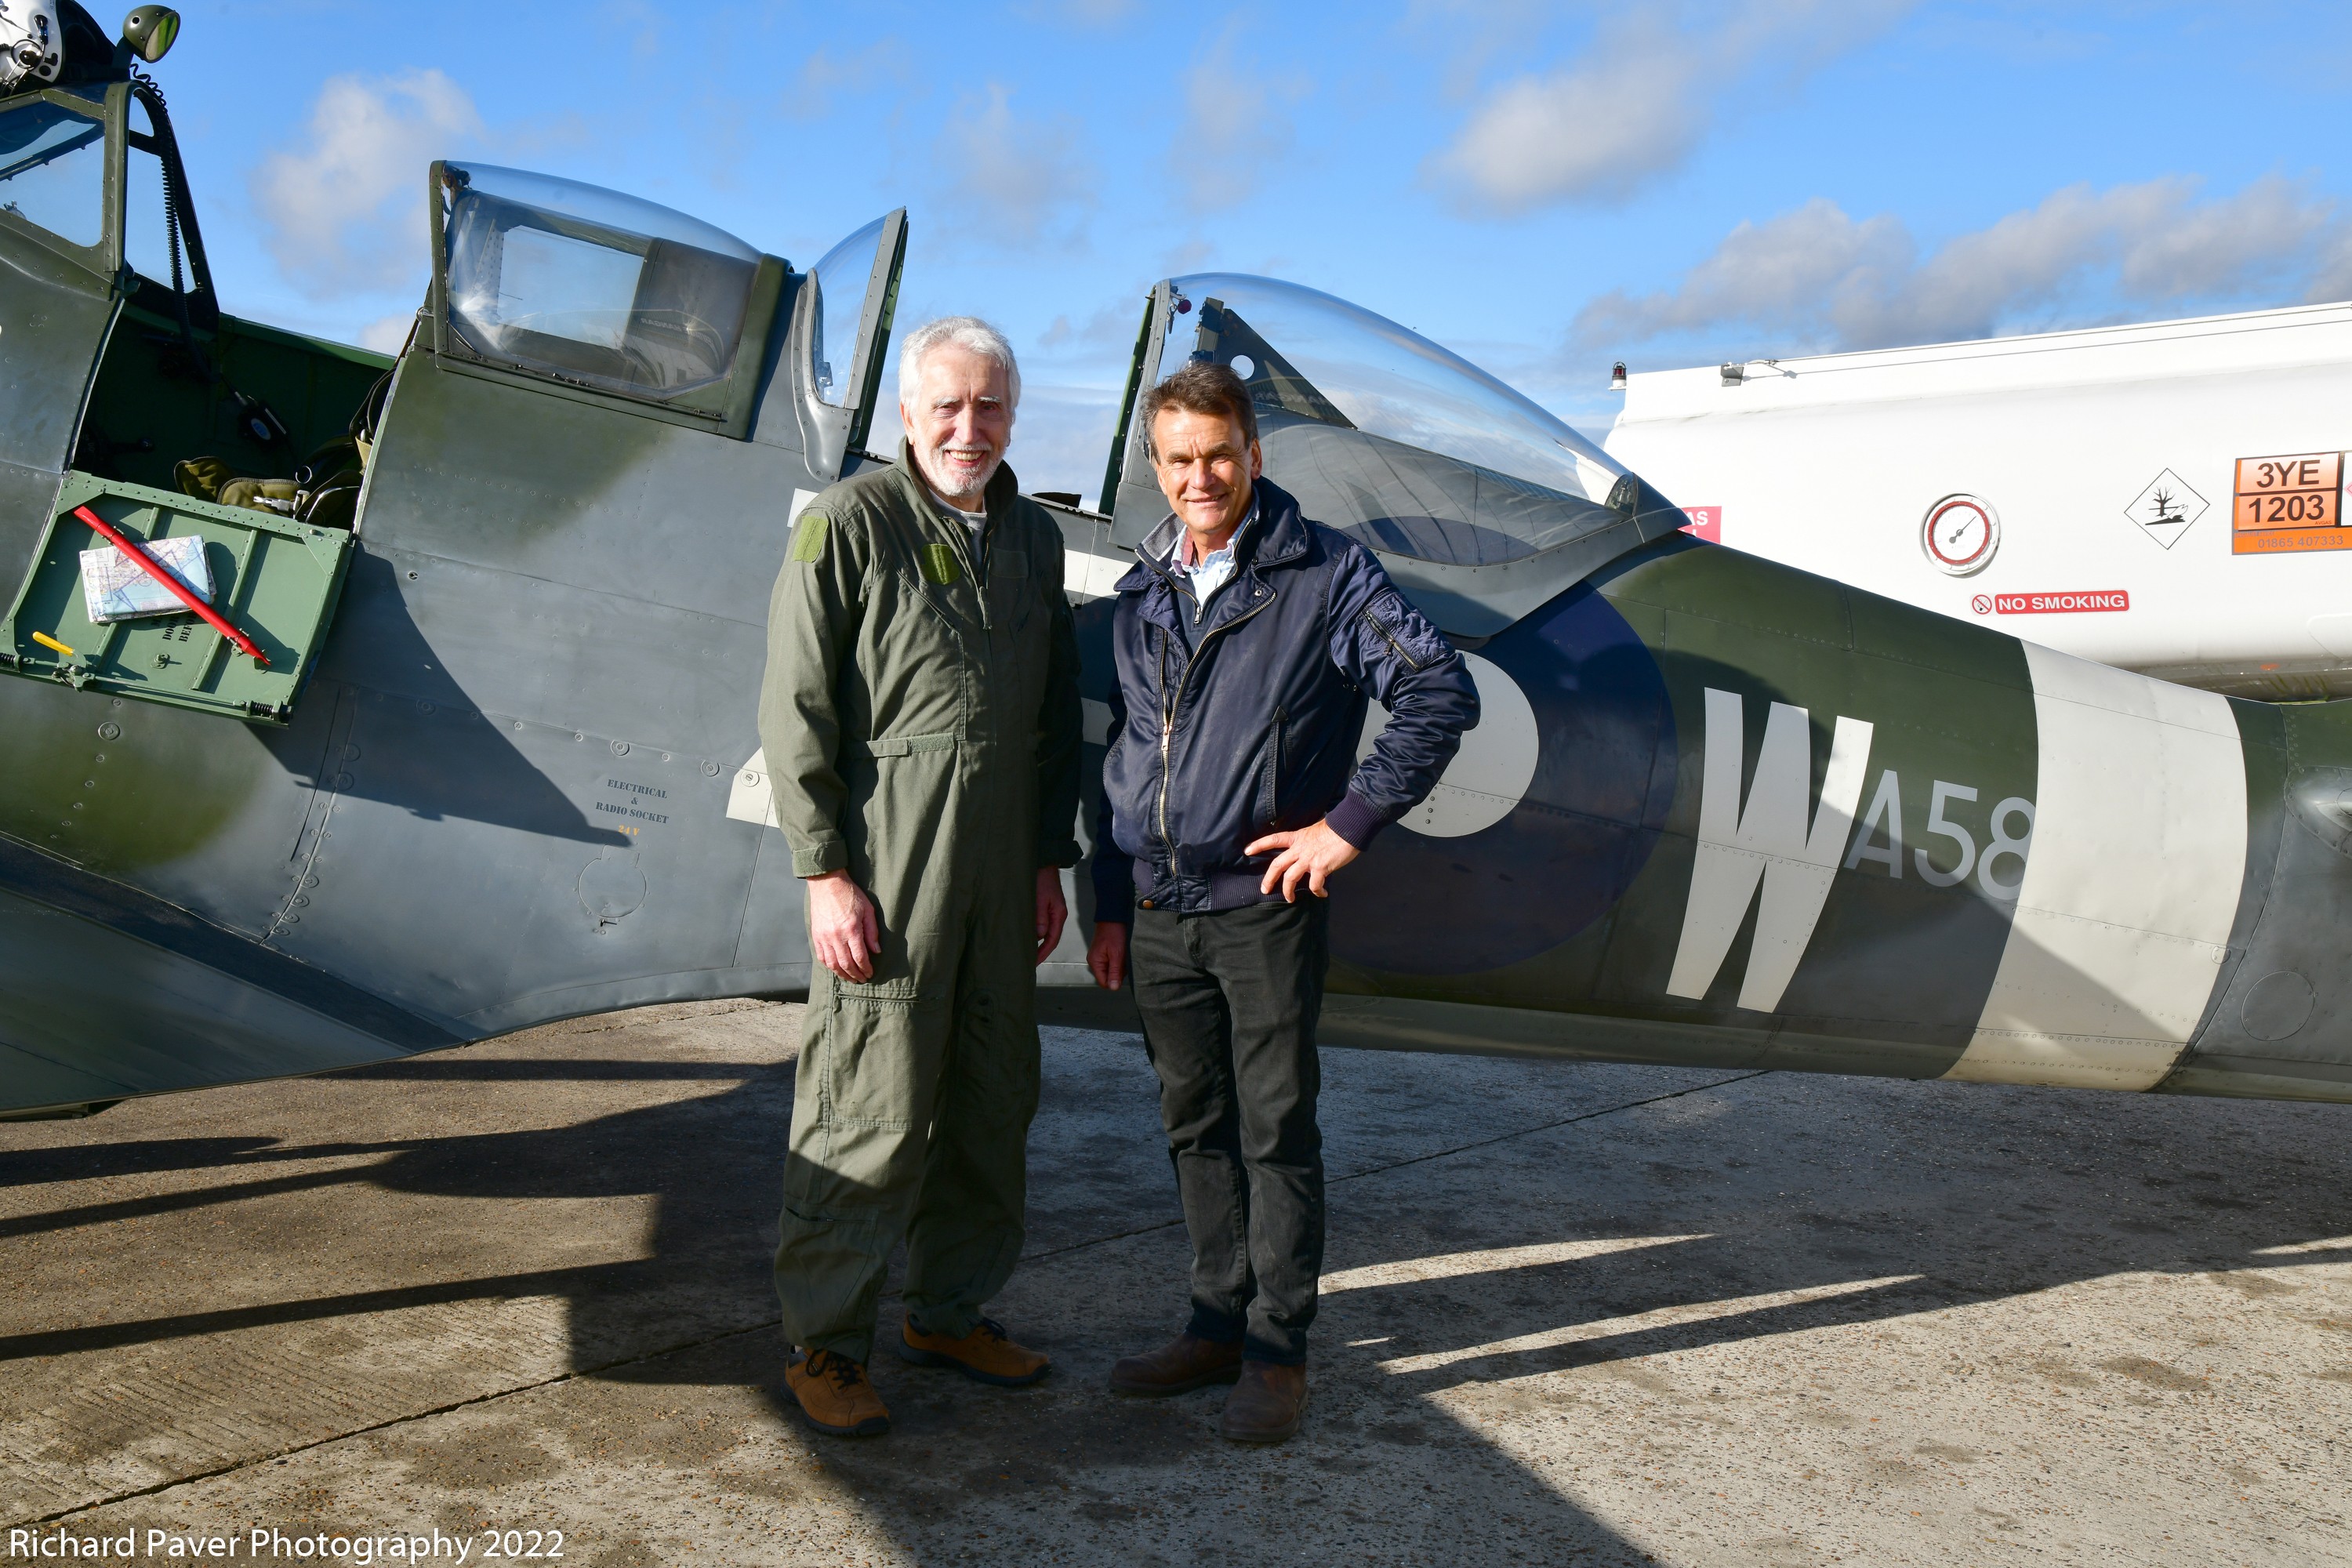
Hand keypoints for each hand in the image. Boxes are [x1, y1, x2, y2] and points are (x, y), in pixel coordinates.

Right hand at [807, 870, 879, 982]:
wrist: (827, 884)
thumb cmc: (850, 895)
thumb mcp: (868, 910)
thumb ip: (872, 932)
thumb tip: (876, 951)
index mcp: (851, 929)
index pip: (859, 957)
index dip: (866, 968)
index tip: (870, 973)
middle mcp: (836, 936)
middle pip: (846, 964)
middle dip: (855, 974)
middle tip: (862, 980)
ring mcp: (824, 937)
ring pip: (832, 964)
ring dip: (842, 974)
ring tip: (850, 978)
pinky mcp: (816, 935)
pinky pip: (821, 957)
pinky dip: (829, 966)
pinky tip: (836, 969)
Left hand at [1035, 866, 1067, 964]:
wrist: (1044, 862)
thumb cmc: (1042, 878)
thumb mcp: (1040, 898)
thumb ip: (1040, 917)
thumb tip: (1040, 935)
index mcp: (1059, 914)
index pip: (1052, 939)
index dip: (1043, 952)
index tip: (1034, 962)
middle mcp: (1057, 914)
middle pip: (1050, 938)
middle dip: (1041, 951)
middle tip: (1029, 962)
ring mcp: (1052, 911)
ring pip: (1046, 932)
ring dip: (1038, 943)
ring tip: (1027, 952)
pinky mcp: (1046, 906)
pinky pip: (1042, 924)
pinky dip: (1035, 933)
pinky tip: (1028, 936)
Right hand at [1088, 921, 1128, 989]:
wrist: (1113, 916)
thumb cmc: (1115, 933)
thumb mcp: (1117, 954)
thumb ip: (1115, 972)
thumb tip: (1113, 988)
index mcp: (1095, 962)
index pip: (1104, 982)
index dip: (1115, 980)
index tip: (1122, 970)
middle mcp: (1095, 961)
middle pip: (1109, 976)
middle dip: (1119, 972)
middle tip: (1124, 959)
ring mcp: (1100, 957)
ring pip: (1112, 970)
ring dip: (1120, 965)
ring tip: (1123, 953)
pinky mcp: (1105, 953)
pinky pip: (1113, 962)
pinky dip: (1120, 960)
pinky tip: (1123, 952)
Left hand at [1246, 818, 1360, 901]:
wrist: (1349, 828)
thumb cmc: (1336, 827)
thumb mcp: (1315, 829)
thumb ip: (1307, 839)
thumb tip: (1309, 845)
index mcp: (1297, 837)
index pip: (1273, 839)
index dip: (1259, 845)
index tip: (1247, 851)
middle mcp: (1299, 849)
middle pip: (1277, 865)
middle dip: (1268, 879)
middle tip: (1264, 889)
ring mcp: (1308, 859)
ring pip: (1290, 878)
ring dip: (1288, 891)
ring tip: (1290, 899)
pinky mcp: (1320, 868)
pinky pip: (1314, 885)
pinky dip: (1317, 892)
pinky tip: (1322, 894)